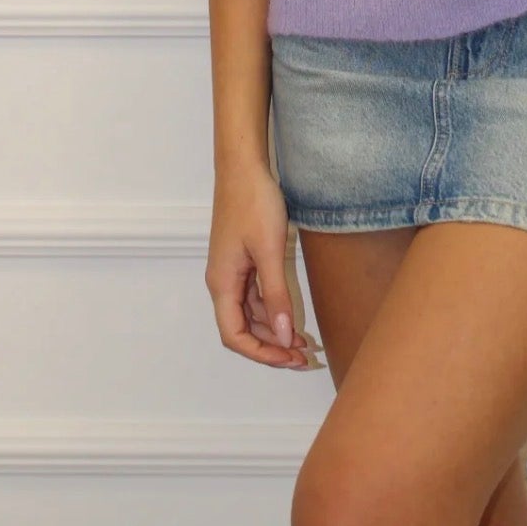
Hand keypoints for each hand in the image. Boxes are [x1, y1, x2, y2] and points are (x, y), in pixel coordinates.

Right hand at [206, 162, 319, 369]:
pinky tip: (293, 314)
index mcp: (222, 284)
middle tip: (304, 357)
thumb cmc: (254, 203)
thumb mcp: (269, 250)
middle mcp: (223, 282)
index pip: (235, 336)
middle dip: (271, 346)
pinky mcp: (243, 260)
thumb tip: (284, 336)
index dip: (261, 353)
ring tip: (304, 342)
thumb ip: (276, 294)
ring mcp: (233, 271)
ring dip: (275, 329)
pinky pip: (256, 295)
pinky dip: (273, 309)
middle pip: (243, 329)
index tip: (290, 359)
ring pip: (251, 313)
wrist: (244, 166)